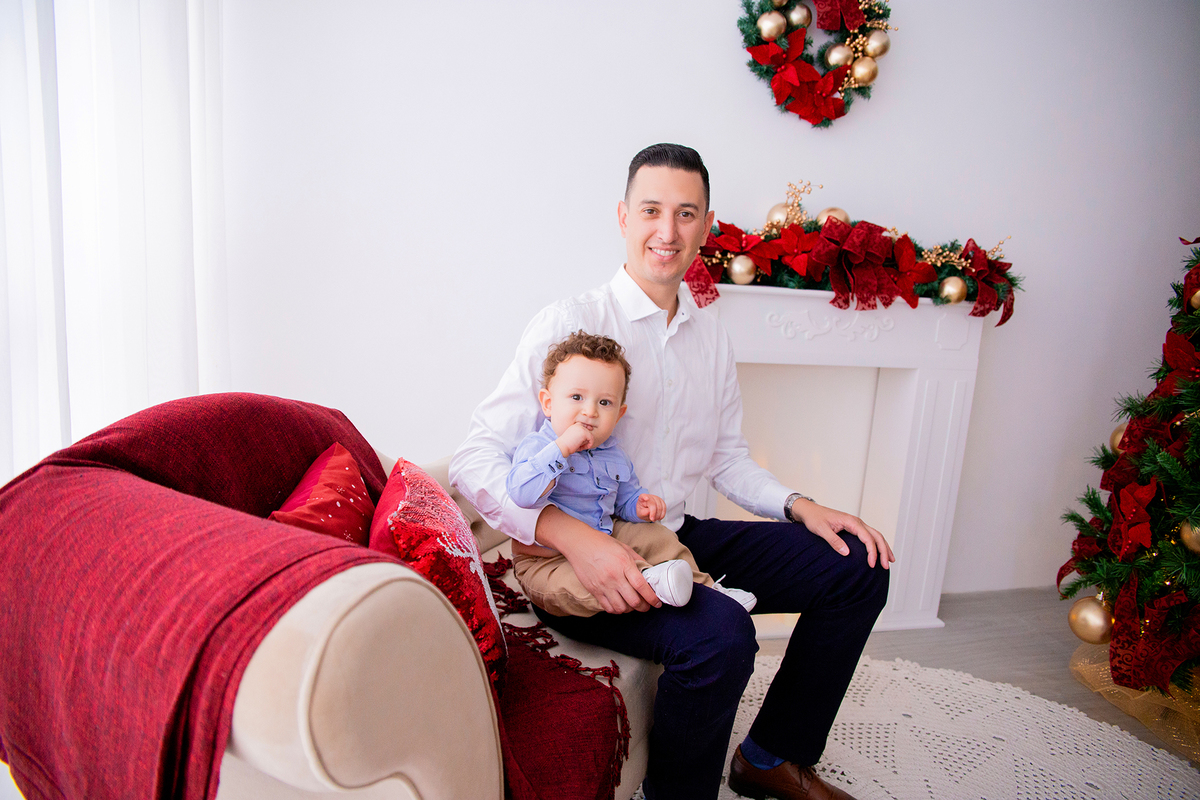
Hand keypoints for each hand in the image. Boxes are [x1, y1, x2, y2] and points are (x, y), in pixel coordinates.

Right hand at [534, 506, 660, 613]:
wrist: (579, 543)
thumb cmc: (603, 544)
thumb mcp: (624, 548)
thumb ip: (638, 560)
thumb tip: (650, 572)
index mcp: (624, 564)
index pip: (642, 586)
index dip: (652, 598)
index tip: (657, 603)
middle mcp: (614, 577)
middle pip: (633, 601)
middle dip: (643, 607)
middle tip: (646, 606)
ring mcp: (603, 585)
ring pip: (621, 608)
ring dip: (630, 609)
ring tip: (632, 605)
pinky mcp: (594, 590)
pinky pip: (608, 607)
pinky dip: (616, 609)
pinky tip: (620, 604)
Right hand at [556, 422, 594, 456]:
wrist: (562, 446)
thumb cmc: (566, 445)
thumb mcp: (573, 438)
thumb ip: (580, 436)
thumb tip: (589, 437)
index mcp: (574, 426)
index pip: (584, 425)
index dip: (587, 428)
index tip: (589, 431)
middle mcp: (577, 425)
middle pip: (587, 431)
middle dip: (586, 439)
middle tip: (581, 446)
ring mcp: (581, 428)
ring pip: (590, 435)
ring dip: (587, 442)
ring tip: (581, 446)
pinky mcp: (584, 433)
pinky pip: (591, 438)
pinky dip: (590, 443)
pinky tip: (586, 447)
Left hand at [636, 493, 665, 521]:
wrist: (646, 510)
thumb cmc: (642, 511)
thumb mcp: (640, 513)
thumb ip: (643, 513)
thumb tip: (649, 512)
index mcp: (642, 497)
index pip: (643, 496)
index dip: (645, 497)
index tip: (646, 498)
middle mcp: (650, 496)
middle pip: (653, 504)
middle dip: (653, 513)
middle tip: (652, 519)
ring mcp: (656, 498)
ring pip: (660, 506)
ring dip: (658, 515)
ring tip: (655, 519)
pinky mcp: (661, 501)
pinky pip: (664, 508)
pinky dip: (662, 514)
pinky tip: (659, 518)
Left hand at [790, 499, 894, 569]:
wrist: (809, 511)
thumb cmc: (815, 519)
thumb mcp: (821, 530)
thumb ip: (834, 541)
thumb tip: (847, 553)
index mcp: (851, 521)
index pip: (867, 537)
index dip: (872, 551)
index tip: (871, 564)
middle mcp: (857, 522)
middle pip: (876, 536)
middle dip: (883, 551)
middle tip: (886, 566)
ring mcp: (856, 524)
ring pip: (876, 535)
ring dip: (884, 547)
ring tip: (889, 561)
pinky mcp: (854, 527)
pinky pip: (869, 535)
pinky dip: (877, 544)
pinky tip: (879, 553)